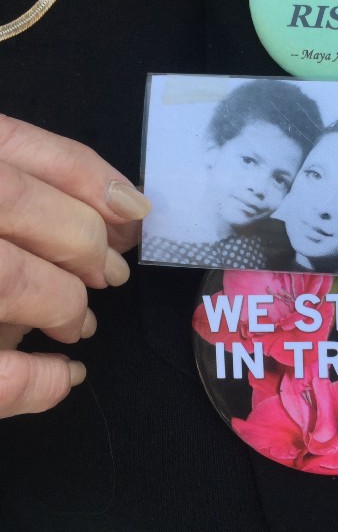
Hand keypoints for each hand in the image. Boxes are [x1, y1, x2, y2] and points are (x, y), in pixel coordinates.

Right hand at [0, 115, 150, 416]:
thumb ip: (28, 183)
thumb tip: (123, 210)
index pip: (14, 149)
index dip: (87, 178)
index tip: (131, 211)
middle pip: (11, 204)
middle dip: (81, 240)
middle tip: (108, 272)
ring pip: (6, 280)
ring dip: (63, 302)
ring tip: (79, 321)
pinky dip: (36, 381)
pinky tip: (63, 376)